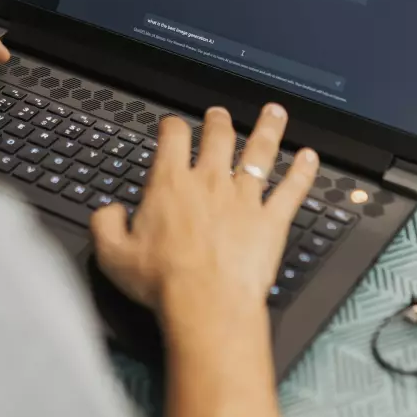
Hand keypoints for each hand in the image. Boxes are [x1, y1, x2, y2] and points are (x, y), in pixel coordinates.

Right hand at [91, 105, 318, 327]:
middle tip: (220, 114)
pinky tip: (310, 158)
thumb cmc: (162, 282)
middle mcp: (210, 183)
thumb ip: (105, 225)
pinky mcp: (271, 221)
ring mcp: (245, 199)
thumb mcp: (112, 254)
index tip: (172, 125)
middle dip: (219, 121)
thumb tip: (109, 211)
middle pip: (219, 137)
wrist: (206, 304)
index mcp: (171, 184)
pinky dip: (303, 171)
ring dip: (268, 129)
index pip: (172, 138)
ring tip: (274, 113)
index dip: (172, 126)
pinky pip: (292, 189)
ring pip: (260, 152)